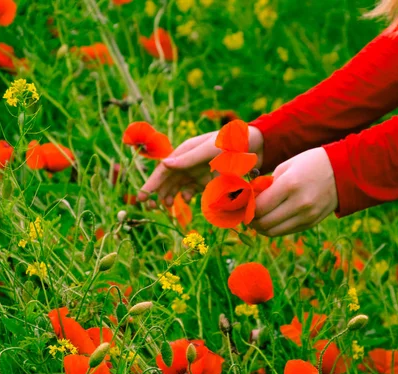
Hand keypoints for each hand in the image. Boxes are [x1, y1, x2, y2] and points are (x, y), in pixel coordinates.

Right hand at [138, 125, 263, 205]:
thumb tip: (165, 164)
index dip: (152, 184)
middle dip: (157, 193)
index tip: (143, 197)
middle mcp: (188, 163)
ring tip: (168, 206)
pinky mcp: (209, 181)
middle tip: (149, 207)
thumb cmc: (231, 142)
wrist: (255, 145)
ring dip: (171, 196)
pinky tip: (186, 200)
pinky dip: (188, 197)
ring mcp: (198, 172)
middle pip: (168, 180)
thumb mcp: (210, 149)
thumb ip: (189, 158)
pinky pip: (194, 191)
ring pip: (178, 187)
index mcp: (185, 152)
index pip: (164, 170)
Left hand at [251, 147, 337, 236]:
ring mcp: (307, 216)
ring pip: (273, 231)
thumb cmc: (310, 163)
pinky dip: (274, 228)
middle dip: (250, 220)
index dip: (246, 209)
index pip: (259, 207)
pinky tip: (270, 219)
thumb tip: (250, 200)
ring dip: (260, 227)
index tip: (241, 205)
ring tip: (256, 218)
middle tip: (245, 214)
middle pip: (264, 223)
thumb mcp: (286, 167)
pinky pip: (285, 231)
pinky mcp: (311, 223)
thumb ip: (267, 185)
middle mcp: (299, 204)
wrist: (343, 171)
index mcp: (290, 185)